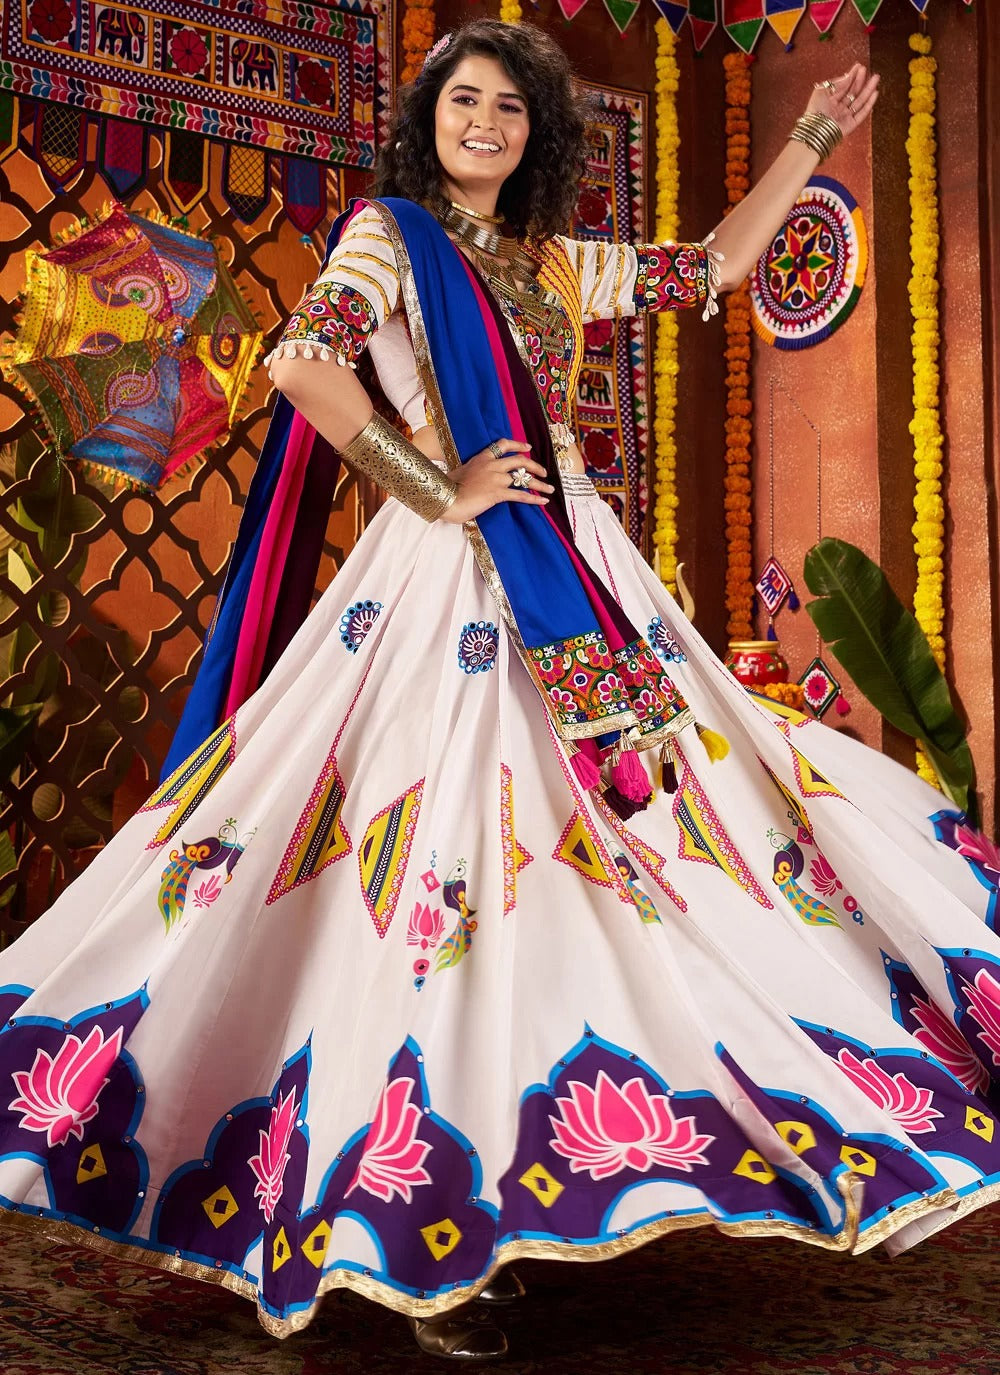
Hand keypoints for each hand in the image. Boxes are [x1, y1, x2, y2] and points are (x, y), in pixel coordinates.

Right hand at [439, 438, 554, 523]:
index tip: (528, 447)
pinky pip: (521, 495)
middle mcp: (492, 465)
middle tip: (544, 471)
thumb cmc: (448, 488)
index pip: (503, 444)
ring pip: (524, 478)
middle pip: (520, 460)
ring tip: (550, 488)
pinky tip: (544, 501)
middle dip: (535, 466)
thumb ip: (472, 472)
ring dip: (540, 483)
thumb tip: (476, 478)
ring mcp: (496, 478)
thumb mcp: (461, 473)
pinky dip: (534, 498)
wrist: (445, 498)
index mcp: (482, 458)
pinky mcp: (497, 493)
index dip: (518, 445)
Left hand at [806, 63, 879, 137]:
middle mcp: (838, 109)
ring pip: (860, 101)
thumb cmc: (814, 111)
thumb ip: (836, 83)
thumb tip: (847, 77)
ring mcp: (845, 117)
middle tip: (866, 69)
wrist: (816, 129)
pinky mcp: (851, 125)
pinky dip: (869, 103)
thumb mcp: (822, 90)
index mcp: (830, 101)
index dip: (851, 76)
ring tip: (875, 78)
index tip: (858, 66)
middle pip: (853, 92)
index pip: (844, 86)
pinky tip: (874, 93)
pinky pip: (862, 113)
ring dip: (868, 89)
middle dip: (860, 80)